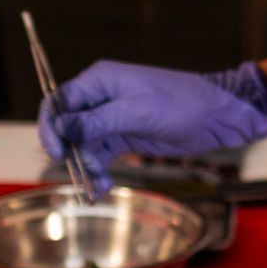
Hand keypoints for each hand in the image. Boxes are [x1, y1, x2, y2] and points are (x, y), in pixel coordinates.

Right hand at [37, 60, 266, 180]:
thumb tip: (60, 127)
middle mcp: (100, 96)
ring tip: (96, 186)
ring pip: (83, 144)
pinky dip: (98, 170)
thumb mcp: (136, 113)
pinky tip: (103, 186)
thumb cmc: (179, 104)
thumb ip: (96, 121)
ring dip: (85, 165)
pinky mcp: (124, 135)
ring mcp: (111, 117)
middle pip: (67, 125)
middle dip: (68, 151)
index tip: (56, 154)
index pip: (60, 102)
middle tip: (77, 174)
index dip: (51, 127)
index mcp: (99, 80)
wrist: (215, 115)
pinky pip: (100, 154)